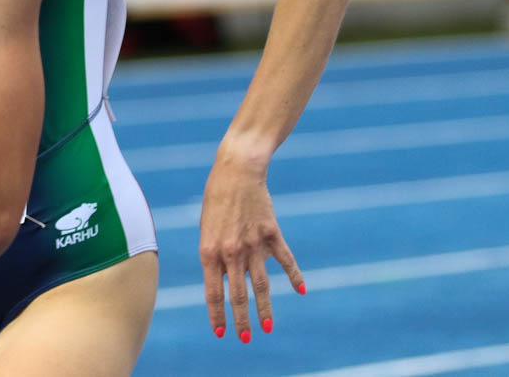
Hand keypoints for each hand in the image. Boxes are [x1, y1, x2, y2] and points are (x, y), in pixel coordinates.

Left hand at [198, 155, 303, 342]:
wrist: (236, 171)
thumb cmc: (216, 199)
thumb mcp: (207, 228)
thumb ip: (214, 255)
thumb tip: (224, 281)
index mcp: (210, 251)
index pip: (213, 291)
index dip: (217, 314)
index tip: (220, 333)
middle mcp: (231, 252)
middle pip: (238, 294)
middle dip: (241, 319)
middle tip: (244, 338)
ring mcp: (253, 244)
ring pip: (261, 284)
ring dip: (264, 308)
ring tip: (267, 328)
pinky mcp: (271, 233)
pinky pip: (285, 260)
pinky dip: (295, 276)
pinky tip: (302, 290)